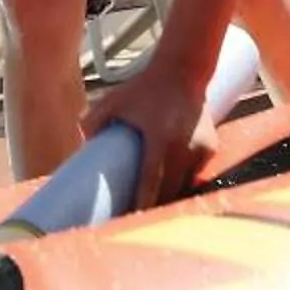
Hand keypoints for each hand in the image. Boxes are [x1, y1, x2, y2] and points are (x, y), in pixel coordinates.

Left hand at [84, 55, 209, 212]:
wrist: (183, 70)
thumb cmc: (144, 87)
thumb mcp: (115, 100)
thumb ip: (93, 121)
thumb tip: (79, 147)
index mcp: (160, 139)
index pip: (150, 182)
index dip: (140, 204)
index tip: (127, 219)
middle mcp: (183, 148)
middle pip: (168, 191)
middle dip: (152, 208)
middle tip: (133, 219)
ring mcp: (200, 149)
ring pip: (183, 185)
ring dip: (168, 196)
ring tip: (151, 208)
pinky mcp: (210, 149)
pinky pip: (194, 174)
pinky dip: (182, 180)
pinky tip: (170, 183)